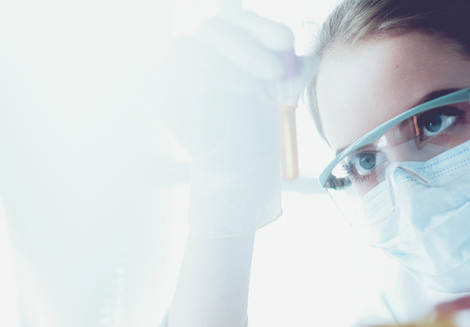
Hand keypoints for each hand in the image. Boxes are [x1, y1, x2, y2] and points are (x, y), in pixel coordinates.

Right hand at [153, 12, 316, 236]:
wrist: (239, 162)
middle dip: (246, 48)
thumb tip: (308, 61)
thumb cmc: (260, 123)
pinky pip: (162, 76)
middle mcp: (202, 48)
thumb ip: (295, 76)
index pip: (242, 21)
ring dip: (221, 64)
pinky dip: (187, 78)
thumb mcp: (284, 97)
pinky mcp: (161, 92)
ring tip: (250, 88)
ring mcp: (178, 68)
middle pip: (213, 28)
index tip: (288, 42)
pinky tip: (209, 89)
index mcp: (232, 41)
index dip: (264, 28)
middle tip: (275, 73)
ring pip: (186, 48)